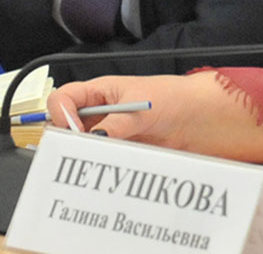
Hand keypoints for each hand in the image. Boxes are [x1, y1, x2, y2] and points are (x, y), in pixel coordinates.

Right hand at [47, 72, 262, 162]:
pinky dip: (101, 169)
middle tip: (80, 152)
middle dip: (68, 141)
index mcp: (100, 92)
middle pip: (66, 128)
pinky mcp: (120, 153)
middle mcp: (100, 114)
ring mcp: (109, 135)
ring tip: (98, 162)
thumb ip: (115, 123)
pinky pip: (102, 163)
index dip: (61, 113)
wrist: (200, 119)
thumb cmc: (173, 98)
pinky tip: (109, 170)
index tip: (71, 129)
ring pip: (82, 149)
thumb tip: (95, 138)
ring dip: (86, 157)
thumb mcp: (141, 106)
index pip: (64, 99)